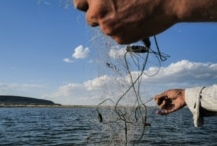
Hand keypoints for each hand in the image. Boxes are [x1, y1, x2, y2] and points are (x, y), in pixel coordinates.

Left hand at [73, 0, 216, 43]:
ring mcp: (108, 27)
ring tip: (131, 13)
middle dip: (98, 15)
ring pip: (105, 28)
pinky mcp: (119, 39)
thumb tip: (98, 1)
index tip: (94, 4)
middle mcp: (98, 12)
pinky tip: (136, 21)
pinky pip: (117, 36)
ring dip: (113, 23)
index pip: (79, 3)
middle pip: (90, 19)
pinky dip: (124, 31)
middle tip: (112, 10)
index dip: (87, 3)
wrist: (169, 1)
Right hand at [154, 89, 185, 114]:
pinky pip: (165, 113)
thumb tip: (154, 97)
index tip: (157, 97)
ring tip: (166, 101)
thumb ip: (160, 95)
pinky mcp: (171, 110)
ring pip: (161, 107)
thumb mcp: (167, 93)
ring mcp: (168, 106)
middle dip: (158, 101)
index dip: (156, 99)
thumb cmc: (176, 93)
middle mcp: (166, 102)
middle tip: (162, 99)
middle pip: (158, 104)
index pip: (158, 99)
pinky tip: (157, 112)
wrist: (183, 96)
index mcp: (165, 97)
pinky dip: (161, 113)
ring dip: (162, 104)